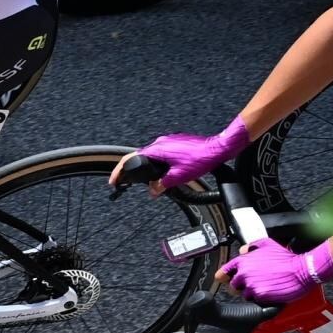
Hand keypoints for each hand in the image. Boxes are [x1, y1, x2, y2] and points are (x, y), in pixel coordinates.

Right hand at [120, 117, 248, 193]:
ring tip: (150, 182)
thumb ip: (162, 185)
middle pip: (140, 157)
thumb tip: (153, 191)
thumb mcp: (179, 177)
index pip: (131, 158)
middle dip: (134, 171)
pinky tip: (164, 173)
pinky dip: (158, 165)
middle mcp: (161, 143)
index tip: (114, 180)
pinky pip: (161, 154)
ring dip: (148, 169)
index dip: (119, 170)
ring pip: (152, 157)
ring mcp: (169, 142)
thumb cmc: (201, 160)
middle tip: (127, 183)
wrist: (218, 148)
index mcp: (158, 150)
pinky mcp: (176, 143)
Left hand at [218, 235, 332, 305]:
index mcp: (244, 261)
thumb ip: (251, 246)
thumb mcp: (267, 244)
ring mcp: (252, 286)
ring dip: (252, 292)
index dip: (224, 275)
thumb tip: (243, 250)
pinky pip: (255, 301)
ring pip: (244, 294)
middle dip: (241, 285)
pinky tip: (270, 291)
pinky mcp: (260, 296)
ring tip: (265, 285)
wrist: (301, 270)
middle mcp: (245, 274)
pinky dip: (261, 298)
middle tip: (254, 282)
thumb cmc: (286, 258)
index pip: (224, 271)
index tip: (224, 278)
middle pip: (233, 285)